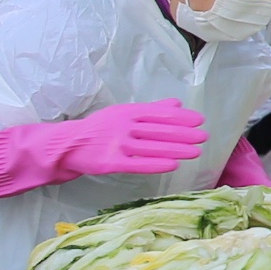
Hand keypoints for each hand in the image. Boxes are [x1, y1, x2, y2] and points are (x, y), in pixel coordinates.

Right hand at [57, 101, 209, 179]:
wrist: (66, 145)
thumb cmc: (100, 129)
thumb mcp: (122, 113)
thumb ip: (150, 110)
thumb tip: (177, 104)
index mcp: (127, 112)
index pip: (159, 114)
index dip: (181, 117)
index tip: (200, 121)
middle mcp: (122, 126)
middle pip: (159, 130)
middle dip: (184, 134)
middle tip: (203, 137)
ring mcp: (116, 144)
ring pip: (152, 147)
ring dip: (177, 150)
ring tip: (196, 152)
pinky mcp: (109, 163)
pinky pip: (137, 164)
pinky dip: (156, 164)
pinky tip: (173, 165)